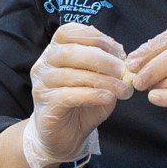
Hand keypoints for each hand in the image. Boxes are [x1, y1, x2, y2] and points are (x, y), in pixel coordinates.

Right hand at [29, 23, 132, 160]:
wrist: (65, 136)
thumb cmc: (83, 103)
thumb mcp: (100, 80)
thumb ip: (109, 66)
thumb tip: (125, 58)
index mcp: (56, 49)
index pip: (70, 31)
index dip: (96, 38)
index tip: (118, 52)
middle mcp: (44, 62)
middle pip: (71, 51)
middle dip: (102, 59)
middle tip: (123, 71)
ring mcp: (41, 83)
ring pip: (71, 74)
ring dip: (102, 80)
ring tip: (122, 90)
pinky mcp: (45, 104)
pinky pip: (68, 95)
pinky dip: (92, 95)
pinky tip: (108, 98)